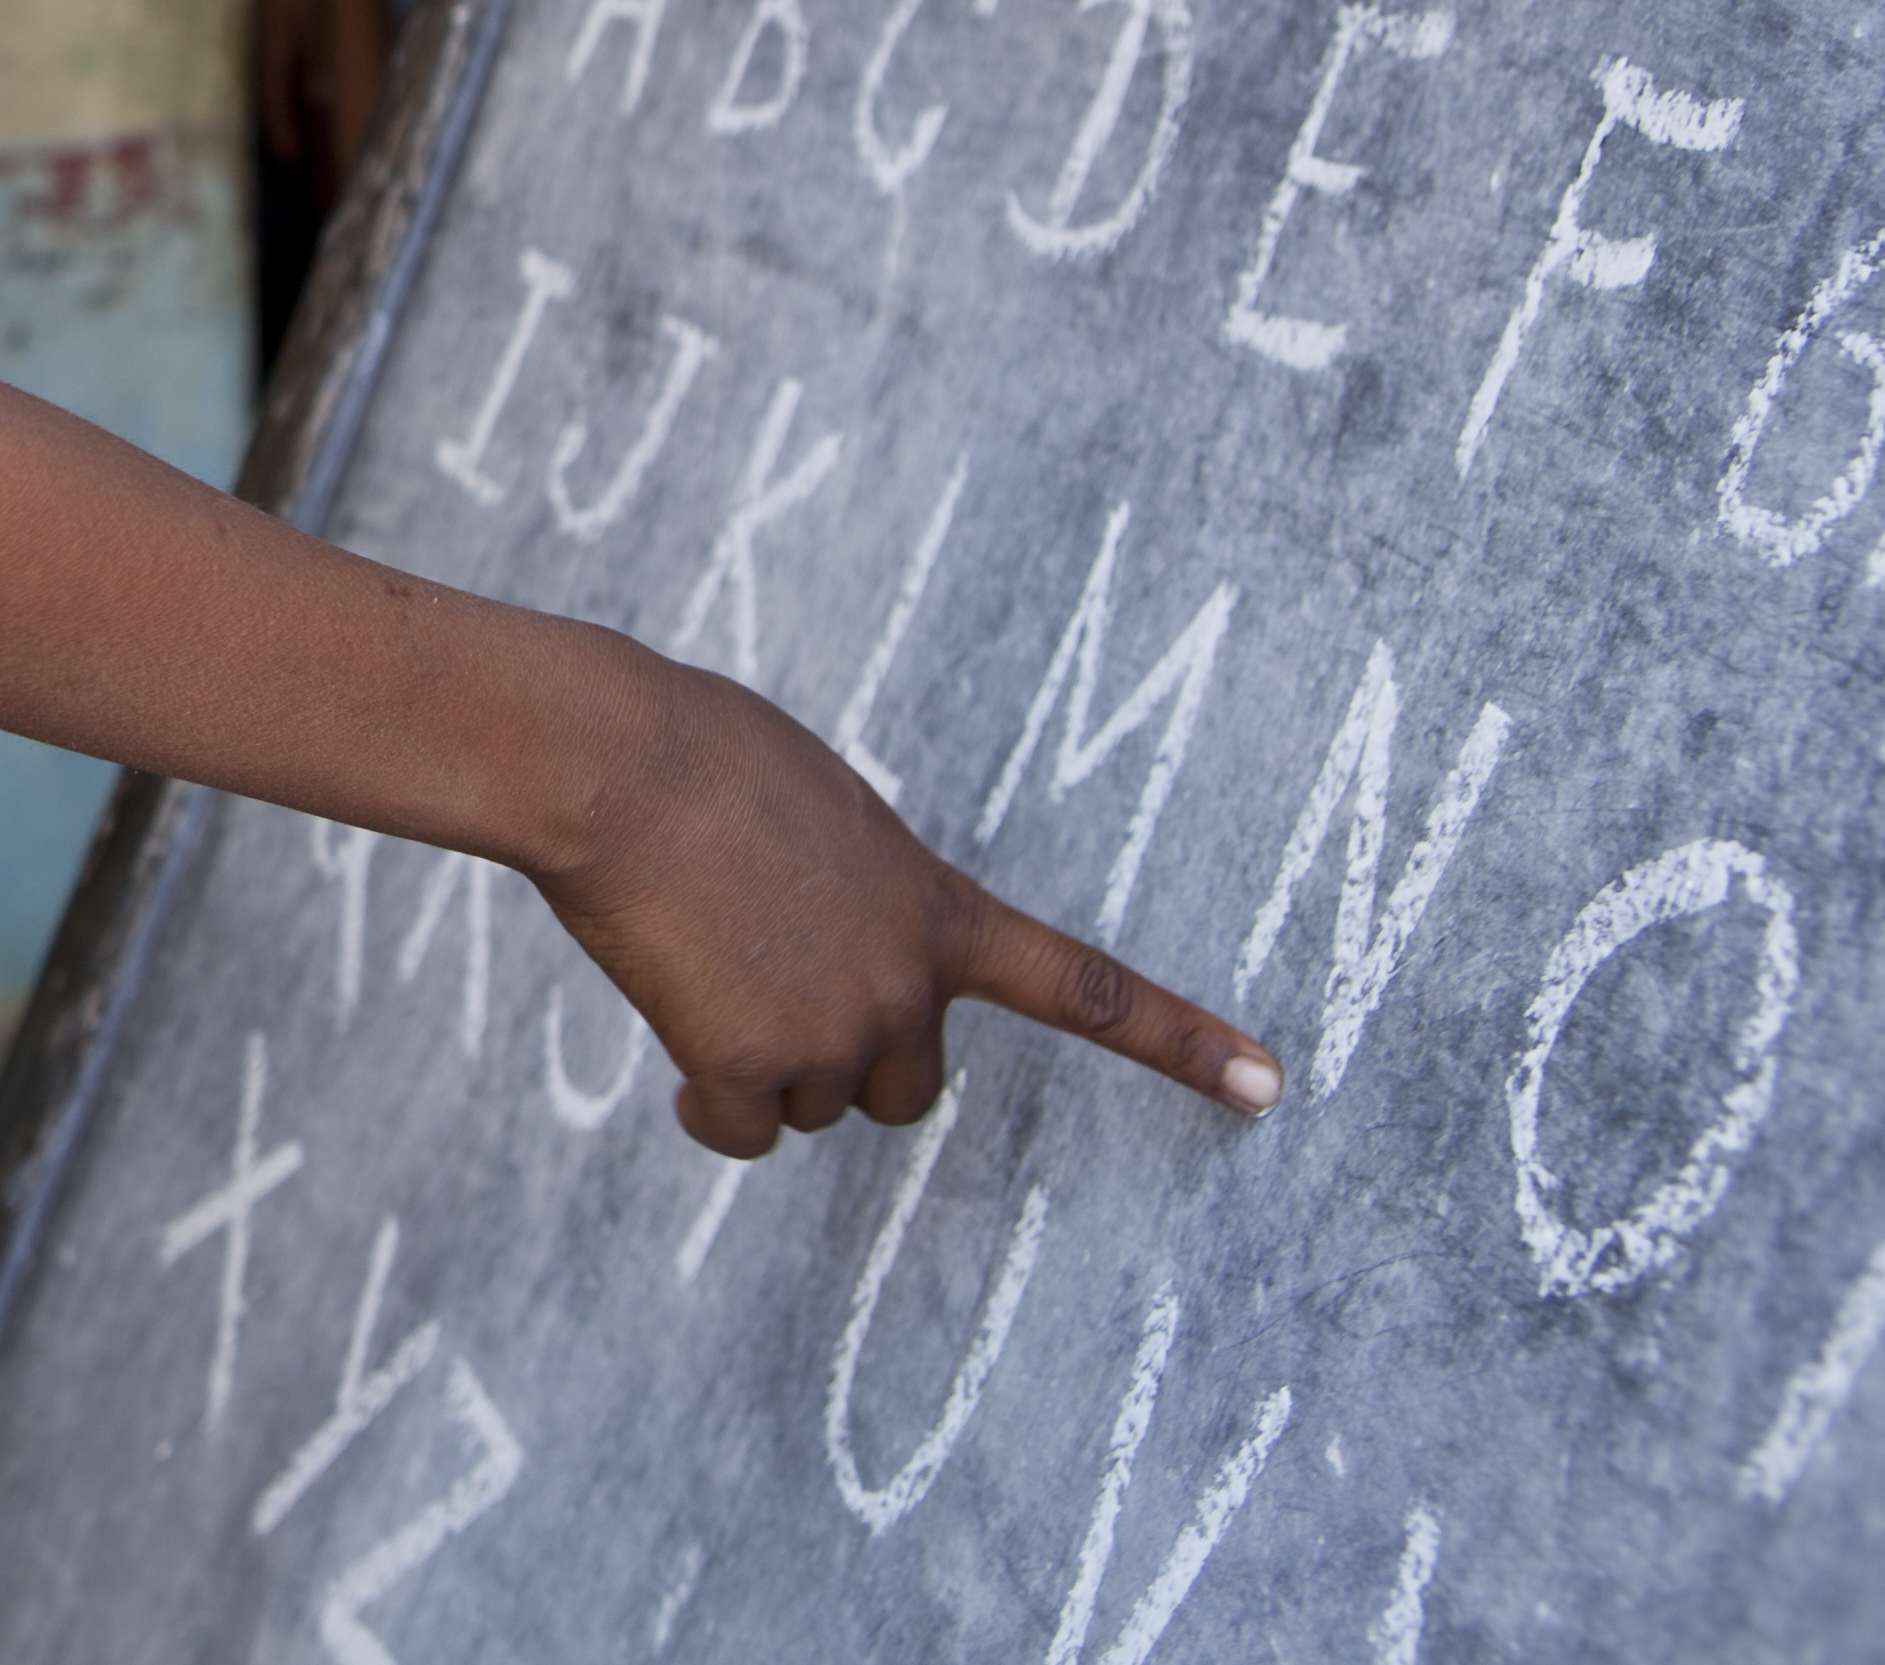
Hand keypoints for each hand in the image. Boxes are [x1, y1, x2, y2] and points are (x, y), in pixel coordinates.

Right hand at [253, 0, 321, 160]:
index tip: (288, 156)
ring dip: (278, 107)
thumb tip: (319, 99)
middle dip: (278, 125)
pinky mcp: (267, 35)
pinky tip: (288, 90)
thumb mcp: (314, 22)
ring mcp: (262, 44)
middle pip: (269, 97)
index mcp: (273, 53)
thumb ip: (316, 60)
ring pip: (269, 83)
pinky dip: (278, 87)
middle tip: (287, 154)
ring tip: (287, 131)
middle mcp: (263, 53)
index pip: (275, 100)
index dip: (281, 129)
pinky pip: (271, 69)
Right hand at [526, 649, 1281, 1157]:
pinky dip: (709, 1100)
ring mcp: (830, 1031)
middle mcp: (905, 986)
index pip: (1086, 987)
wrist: (615, 764)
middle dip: (851, 1054)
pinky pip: (740, 1128)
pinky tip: (673, 1033)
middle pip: (909, 1086)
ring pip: (812, 1102)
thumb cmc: (700, 755)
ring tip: (701, 956)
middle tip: (770, 973)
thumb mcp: (830, 813)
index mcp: (939, 909)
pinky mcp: (744, 1063)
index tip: (1269, 1086)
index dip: (1181, 1041)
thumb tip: (816, 954)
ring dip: (759, 1054)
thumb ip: (864, 894)